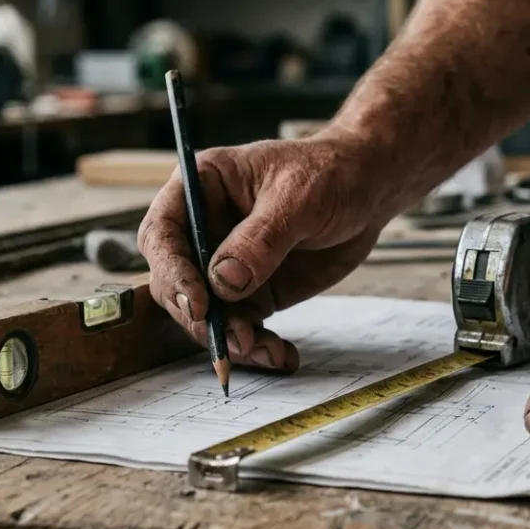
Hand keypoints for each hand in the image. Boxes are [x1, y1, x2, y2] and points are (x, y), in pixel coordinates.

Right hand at [138, 134, 402, 372]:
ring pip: (206, 314)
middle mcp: (203, 229)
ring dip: (230, 340)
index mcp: (199, 188)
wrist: (367, 191)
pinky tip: (282, 355)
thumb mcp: (297, 199)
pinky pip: (240, 326)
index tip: (198, 303)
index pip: (163, 234)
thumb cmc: (329, 174)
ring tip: (267, 351)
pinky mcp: (251, 291)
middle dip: (200, 318)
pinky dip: (257, 347)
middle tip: (236, 340)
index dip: (172, 271)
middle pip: (175, 283)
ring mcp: (224, 264)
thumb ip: (260, 240)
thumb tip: (222, 282)